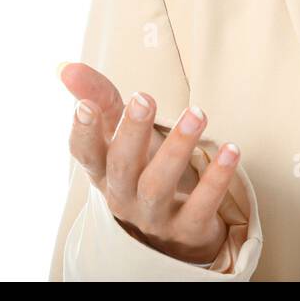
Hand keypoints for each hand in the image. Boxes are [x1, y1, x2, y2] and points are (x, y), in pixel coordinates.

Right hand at [59, 61, 244, 266]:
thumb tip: (67, 66)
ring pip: (159, 186)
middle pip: (122, 166)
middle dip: (132, 132)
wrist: (174, 234)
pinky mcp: (187, 230)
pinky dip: (217, 178)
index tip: (84, 106)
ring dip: (177, 147)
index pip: (85, 154)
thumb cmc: (142, 170)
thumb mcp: (120, 136)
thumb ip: (100, 98)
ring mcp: (154, 217)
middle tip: (144, 98)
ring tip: (198, 112)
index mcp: (104, 172)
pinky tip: (232, 150)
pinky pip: (202, 205)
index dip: (83, 132)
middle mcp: (123, 197)